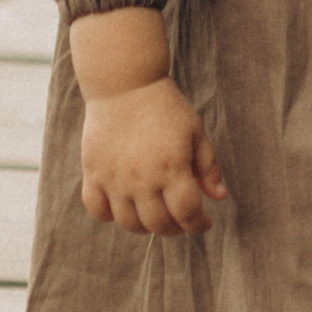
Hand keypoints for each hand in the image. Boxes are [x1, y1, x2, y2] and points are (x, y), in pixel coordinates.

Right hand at [80, 79, 228, 236]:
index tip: (203, 223)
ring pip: (129, 223)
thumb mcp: (195, 132)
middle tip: (180, 220)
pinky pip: (97, 210)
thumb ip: (208, 167)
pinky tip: (123, 205)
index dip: (198, 225)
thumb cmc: (165, 106)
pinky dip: (110, 215)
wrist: (124, 83)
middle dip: (175, 229)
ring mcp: (114, 178)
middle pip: (159, 224)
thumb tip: (219, 198)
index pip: (187, 214)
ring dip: (145, 226)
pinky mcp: (93, 172)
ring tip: (154, 214)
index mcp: (172, 167)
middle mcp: (142, 178)